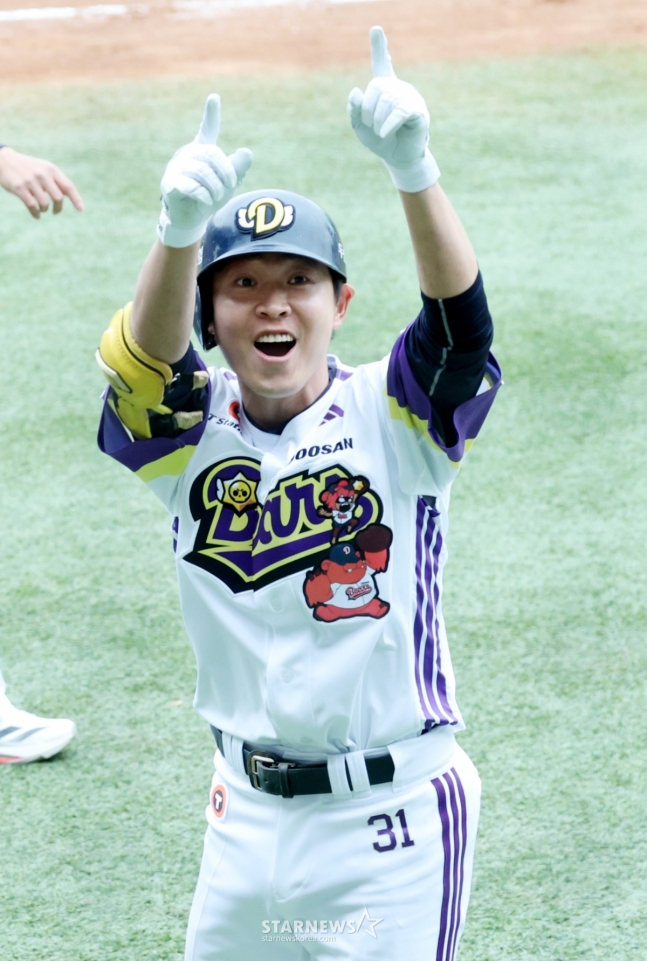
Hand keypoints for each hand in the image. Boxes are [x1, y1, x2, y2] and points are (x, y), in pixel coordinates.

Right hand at [0, 147, 83, 218]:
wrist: (4, 160)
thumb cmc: (29, 168)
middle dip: (58, 208)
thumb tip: (72, 196)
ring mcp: (30, 181)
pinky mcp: (19, 188)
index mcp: (51, 169)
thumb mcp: (44, 169)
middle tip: (56, 211)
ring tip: (43, 209)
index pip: (68, 186)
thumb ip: (57, 181)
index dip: (76, 199)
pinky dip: (36, 214)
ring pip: (45, 203)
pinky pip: (32, 206)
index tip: (81, 209)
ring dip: (45, 210)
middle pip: (58, 197)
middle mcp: (42, 174)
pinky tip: (37, 215)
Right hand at [158, 95, 252, 247]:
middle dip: (226, 172)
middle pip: (212, 154)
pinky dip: (204, 196)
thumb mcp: (228, 184)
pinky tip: (206, 202)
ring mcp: (176, 168)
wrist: (191, 219)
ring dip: (215, 188)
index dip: (211, 115)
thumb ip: (238, 168)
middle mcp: (188, 154)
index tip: (214, 98)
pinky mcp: (170, 183)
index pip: (207, 130)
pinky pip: (190, 186)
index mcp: (202, 151)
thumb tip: (246, 152)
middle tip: (231, 186)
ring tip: (216, 197)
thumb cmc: (209, 197)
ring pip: (202, 171)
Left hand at [347, 26, 439, 192]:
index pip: (381, 63)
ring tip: (381, 133)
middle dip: (367, 109)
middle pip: (376, 86)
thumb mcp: (361, 127)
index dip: (379, 46)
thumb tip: (356, 91)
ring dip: (378, 120)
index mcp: (384, 89)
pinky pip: (400, 110)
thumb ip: (355, 110)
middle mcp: (398, 88)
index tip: (376, 29)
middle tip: (371, 127)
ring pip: (387, 99)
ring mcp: (409, 97)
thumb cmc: (382, 141)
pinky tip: (384, 132)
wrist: (399, 158)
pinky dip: (389, 122)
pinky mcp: (417, 111)